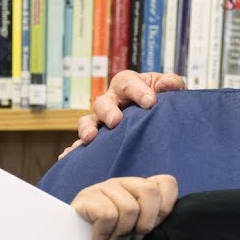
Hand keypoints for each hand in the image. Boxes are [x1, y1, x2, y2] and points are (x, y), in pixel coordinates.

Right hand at [60, 71, 186, 158]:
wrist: (157, 115)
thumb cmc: (161, 97)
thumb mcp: (170, 86)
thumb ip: (171, 83)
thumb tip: (167, 85)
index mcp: (127, 84)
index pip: (128, 83)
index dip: (138, 91)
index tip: (150, 102)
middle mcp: (111, 100)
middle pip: (103, 102)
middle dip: (108, 111)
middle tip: (116, 121)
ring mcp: (101, 119)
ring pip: (88, 120)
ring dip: (87, 129)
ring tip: (90, 138)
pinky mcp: (98, 137)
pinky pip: (82, 142)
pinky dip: (74, 148)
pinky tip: (68, 156)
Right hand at [72, 175, 177, 239]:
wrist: (70, 239)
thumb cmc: (109, 235)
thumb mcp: (135, 228)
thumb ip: (150, 223)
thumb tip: (167, 231)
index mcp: (141, 187)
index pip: (167, 182)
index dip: (167, 206)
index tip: (155, 227)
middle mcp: (125, 182)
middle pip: (149, 192)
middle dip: (146, 222)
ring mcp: (105, 187)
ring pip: (129, 208)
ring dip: (122, 234)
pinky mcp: (87, 198)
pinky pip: (108, 216)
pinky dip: (105, 236)